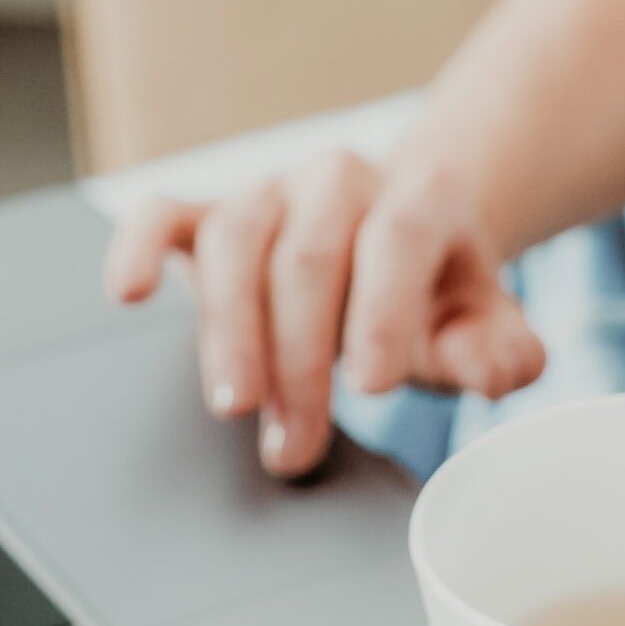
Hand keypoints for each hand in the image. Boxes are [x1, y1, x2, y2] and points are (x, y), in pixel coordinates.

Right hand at [103, 152, 545, 476]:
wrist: (397, 237)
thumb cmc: (434, 294)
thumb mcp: (482, 323)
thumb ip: (497, 349)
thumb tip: (496, 369)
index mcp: (421, 197)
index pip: (399, 240)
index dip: (384, 311)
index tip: (373, 386)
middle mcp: (340, 180)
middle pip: (309, 255)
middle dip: (300, 360)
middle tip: (294, 445)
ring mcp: (271, 192)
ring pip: (237, 238)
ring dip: (230, 329)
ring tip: (236, 406)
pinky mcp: (209, 213)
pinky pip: (163, 213)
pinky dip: (139, 247)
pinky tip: (127, 293)